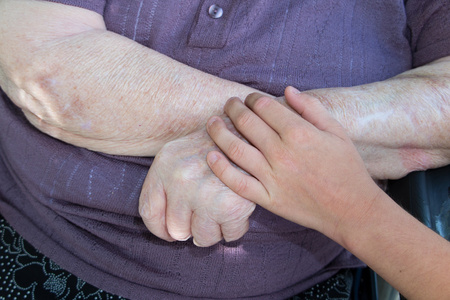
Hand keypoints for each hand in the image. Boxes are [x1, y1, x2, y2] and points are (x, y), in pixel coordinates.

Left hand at [138, 127, 255, 246]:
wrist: (247, 128)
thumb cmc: (212, 144)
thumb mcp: (178, 153)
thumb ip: (164, 185)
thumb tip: (170, 233)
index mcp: (165, 166)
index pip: (150, 213)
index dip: (161, 229)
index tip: (172, 231)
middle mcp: (182, 181)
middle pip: (177, 230)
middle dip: (190, 228)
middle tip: (204, 215)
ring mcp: (207, 195)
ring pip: (203, 237)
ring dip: (212, 231)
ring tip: (220, 213)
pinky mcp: (233, 205)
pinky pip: (230, 235)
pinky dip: (234, 229)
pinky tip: (236, 212)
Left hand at [206, 87, 380, 240]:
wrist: (352, 209)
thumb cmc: (347, 168)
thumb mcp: (336, 131)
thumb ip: (311, 108)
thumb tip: (287, 90)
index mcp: (299, 133)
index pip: (264, 106)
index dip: (252, 98)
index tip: (249, 99)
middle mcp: (282, 153)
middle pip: (247, 123)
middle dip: (233, 109)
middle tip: (229, 105)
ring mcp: (272, 178)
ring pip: (236, 149)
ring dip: (219, 132)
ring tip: (212, 122)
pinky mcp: (268, 199)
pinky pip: (237, 183)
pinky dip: (221, 169)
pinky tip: (211, 156)